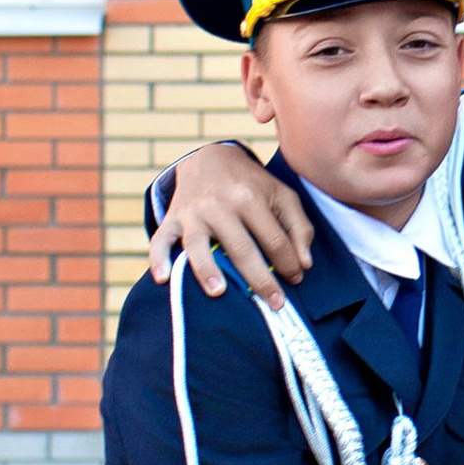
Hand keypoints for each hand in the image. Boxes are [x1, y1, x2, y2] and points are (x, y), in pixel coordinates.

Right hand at [146, 142, 313, 304]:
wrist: (209, 158)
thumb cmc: (251, 185)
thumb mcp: (281, 195)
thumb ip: (299, 227)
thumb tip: (305, 264)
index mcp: (250, 198)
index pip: (274, 240)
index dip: (289, 264)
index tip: (295, 281)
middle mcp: (221, 205)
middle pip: (242, 249)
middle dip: (260, 280)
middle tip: (275, 305)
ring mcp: (194, 212)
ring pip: (199, 245)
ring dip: (207, 269)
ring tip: (218, 292)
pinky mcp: (173, 217)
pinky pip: (162, 239)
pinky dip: (158, 258)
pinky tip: (162, 278)